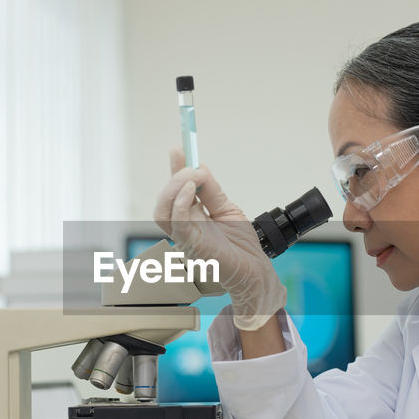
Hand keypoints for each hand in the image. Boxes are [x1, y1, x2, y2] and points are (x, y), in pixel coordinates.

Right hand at [153, 148, 286, 330]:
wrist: (255, 270)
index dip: (175, 169)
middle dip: (176, 175)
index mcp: (193, 218)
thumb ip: (212, 191)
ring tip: (192, 177)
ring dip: (174, 188)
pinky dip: (180, 203)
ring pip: (162, 211)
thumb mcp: (228, 209)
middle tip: (192, 166)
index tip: (178, 149)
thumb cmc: (242, 248)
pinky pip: (176, 223)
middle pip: (165, 198)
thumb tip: (201, 167)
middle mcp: (185, 227)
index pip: (177, 190)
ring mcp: (186, 237)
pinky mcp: (193, 245)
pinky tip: (191, 190)